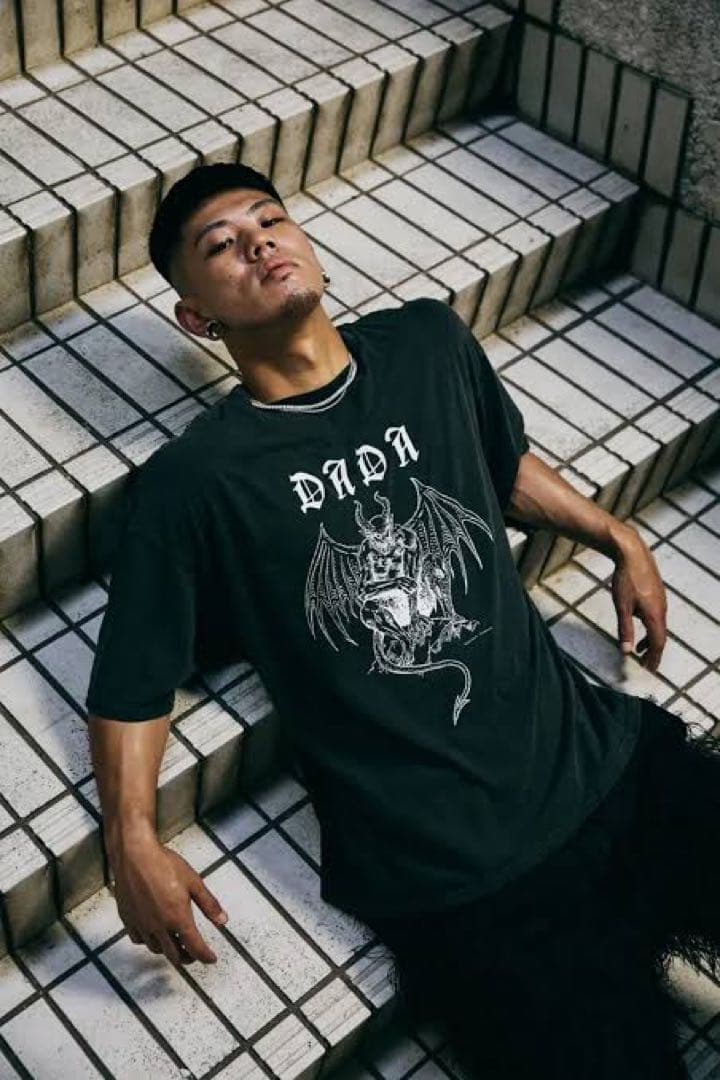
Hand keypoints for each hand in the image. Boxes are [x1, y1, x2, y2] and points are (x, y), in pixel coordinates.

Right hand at [109, 830, 227, 965]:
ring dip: (169, 951)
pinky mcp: (128, 919)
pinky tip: (153, 934)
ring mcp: (141, 924)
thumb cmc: (164, 864)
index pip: (195, 947)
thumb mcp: (194, 882)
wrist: (135, 855)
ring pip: (156, 949)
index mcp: (178, 918)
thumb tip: (223, 920)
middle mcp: (159, 926)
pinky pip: (139, 939)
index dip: (205, 956)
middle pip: (175, 954)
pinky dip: (149, 942)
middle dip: (188, 958)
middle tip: (195, 955)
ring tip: (176, 945)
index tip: (211, 958)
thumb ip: (209, 904)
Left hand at [610, 525, 667, 672]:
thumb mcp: (621, 607)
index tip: (649, 670)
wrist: (633, 553)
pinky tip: (639, 624)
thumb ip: (624, 629)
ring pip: (658, 626)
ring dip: (650, 639)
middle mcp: (662, 609)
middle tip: (645, 664)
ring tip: (639, 649)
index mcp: (655, 615)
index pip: (657, 643)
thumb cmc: (626, 579)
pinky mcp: (657, 593)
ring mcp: (661, 600)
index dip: (654, 658)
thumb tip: (626, 651)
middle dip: (653, 652)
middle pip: (660, 636)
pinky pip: (656, 616)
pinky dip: (650, 627)